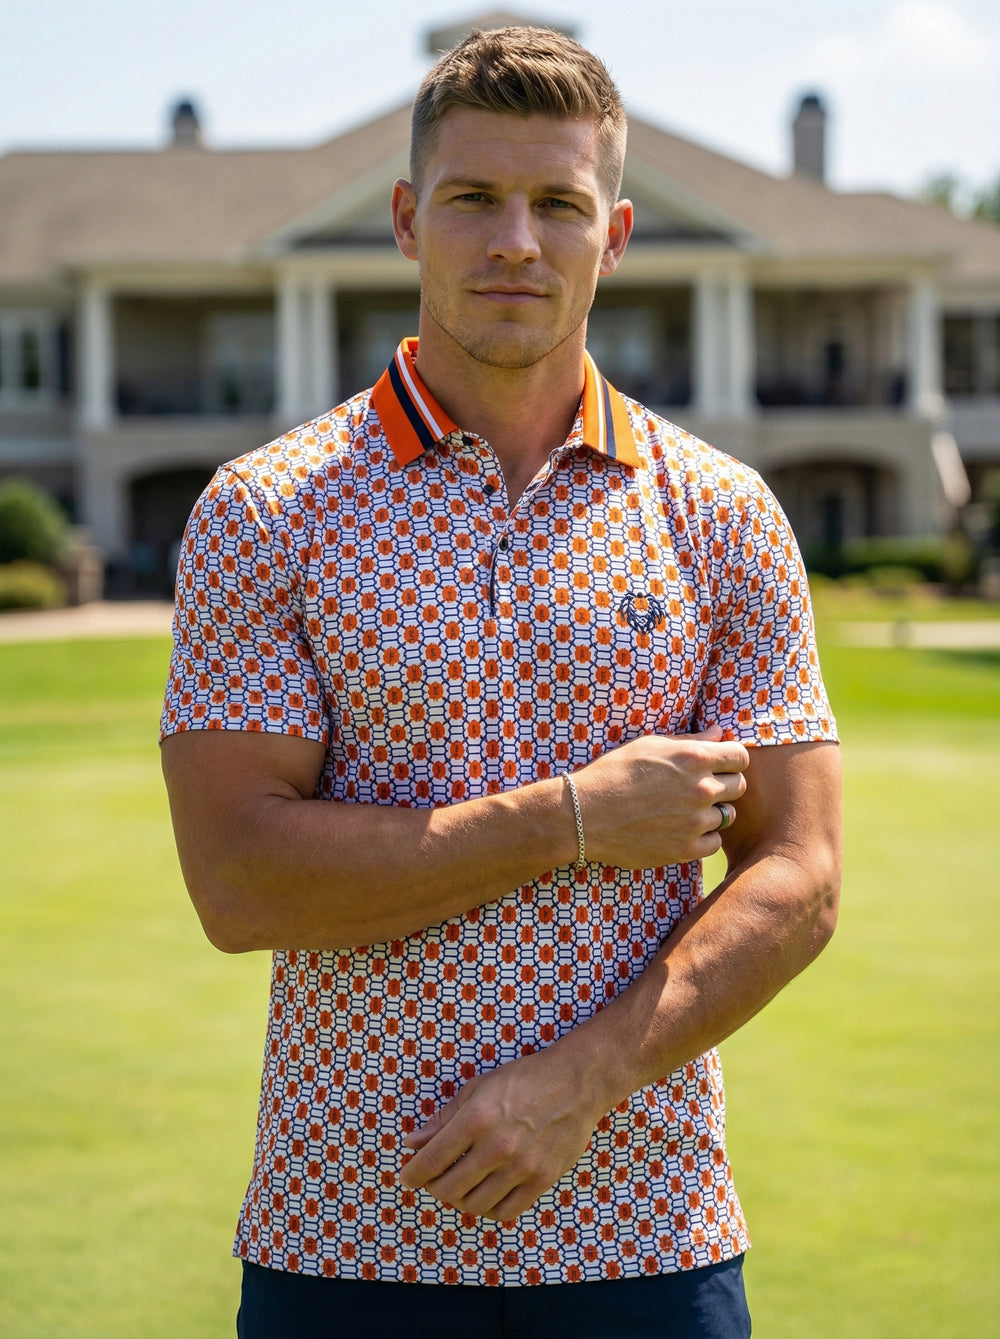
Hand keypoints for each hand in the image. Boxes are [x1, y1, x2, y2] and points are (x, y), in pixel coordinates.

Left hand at [399, 1046, 601, 1221]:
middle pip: (449, 1189)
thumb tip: (412, 1142)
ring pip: (474, 1205)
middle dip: (433, 1187)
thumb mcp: (477, 1088)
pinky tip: (486, 1194)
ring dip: (459, 1199)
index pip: (432, 1160)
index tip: (407, 1176)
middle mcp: (497, 1147)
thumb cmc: (523, 1080)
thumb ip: (443, 1119)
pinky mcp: (542, 1180)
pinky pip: (506, 1212)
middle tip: (433, 1179)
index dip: (413, 1174)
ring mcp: (521, 1167)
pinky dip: (488, 1209)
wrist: (574, 1083)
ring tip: (460, 1185)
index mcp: (477, 1119)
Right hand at [573, 725, 748, 867]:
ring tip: (684, 810)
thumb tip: (719, 733)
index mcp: (694, 758)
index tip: (719, 765)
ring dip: (711, 813)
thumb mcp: (649, 745)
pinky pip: (714, 843)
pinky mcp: (685, 849)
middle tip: (699, 789)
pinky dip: (703, 837)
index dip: (731, 760)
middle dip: (724, 785)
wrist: (584, 814)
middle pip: (738, 787)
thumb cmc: (613, 773)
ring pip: (727, 816)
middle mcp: (701, 789)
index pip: (741, 757)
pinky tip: (681, 830)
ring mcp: (695, 821)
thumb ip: (690, 741)